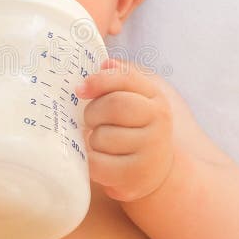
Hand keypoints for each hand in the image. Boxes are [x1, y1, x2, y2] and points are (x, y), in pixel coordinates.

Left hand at [76, 58, 174, 201]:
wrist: (156, 171)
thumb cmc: (135, 129)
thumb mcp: (135, 100)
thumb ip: (119, 79)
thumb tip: (104, 63)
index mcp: (155, 97)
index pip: (126, 78)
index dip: (99, 81)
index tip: (80, 89)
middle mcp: (159, 120)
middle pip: (115, 105)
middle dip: (93, 112)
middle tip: (91, 121)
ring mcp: (151, 149)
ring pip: (103, 136)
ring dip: (93, 140)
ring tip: (101, 143)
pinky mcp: (136, 175)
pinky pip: (99, 163)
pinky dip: (92, 161)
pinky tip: (99, 159)